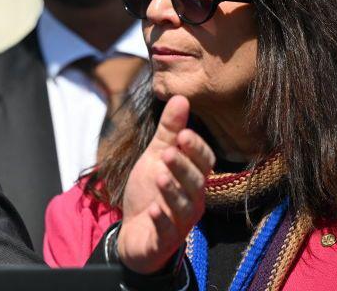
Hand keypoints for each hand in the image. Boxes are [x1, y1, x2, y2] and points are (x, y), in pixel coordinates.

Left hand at [117, 95, 215, 273]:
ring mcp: (180, 220)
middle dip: (183, 167)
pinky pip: (167, 230)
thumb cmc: (149, 191)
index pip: (203, 162)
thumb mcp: (155, 157)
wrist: (134, 231)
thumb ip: (168, 131)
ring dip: (172, 191)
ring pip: (183, 205)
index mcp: (192, 177)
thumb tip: (180, 97)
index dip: (195, 149)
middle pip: (195, 182)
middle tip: (168, 153)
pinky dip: (161, 219)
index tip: (182, 134)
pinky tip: (153, 209)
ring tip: (160, 177)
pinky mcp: (165, 238)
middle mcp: (192, 199)